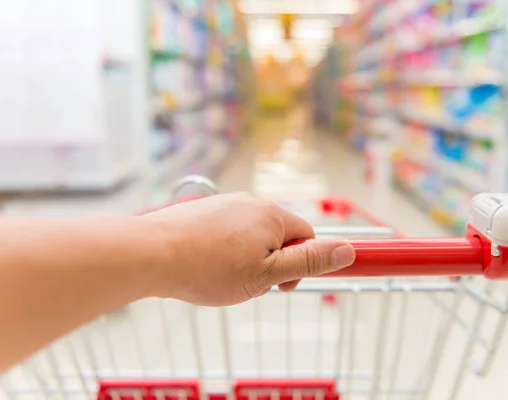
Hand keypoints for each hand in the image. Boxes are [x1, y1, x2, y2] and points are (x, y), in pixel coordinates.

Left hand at [143, 193, 355, 305]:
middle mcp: (250, 202)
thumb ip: (308, 262)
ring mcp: (224, 204)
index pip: (306, 237)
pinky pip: (226, 232)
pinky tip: (205, 266)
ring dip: (246, 259)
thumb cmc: (209, 268)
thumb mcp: (268, 274)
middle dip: (270, 264)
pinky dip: (223, 250)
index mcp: (273, 215)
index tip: (280, 286)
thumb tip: (347, 250)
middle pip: (278, 236)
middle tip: (247, 285)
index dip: (300, 266)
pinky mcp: (202, 210)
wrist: (151, 253)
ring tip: (221, 278)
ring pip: (251, 236)